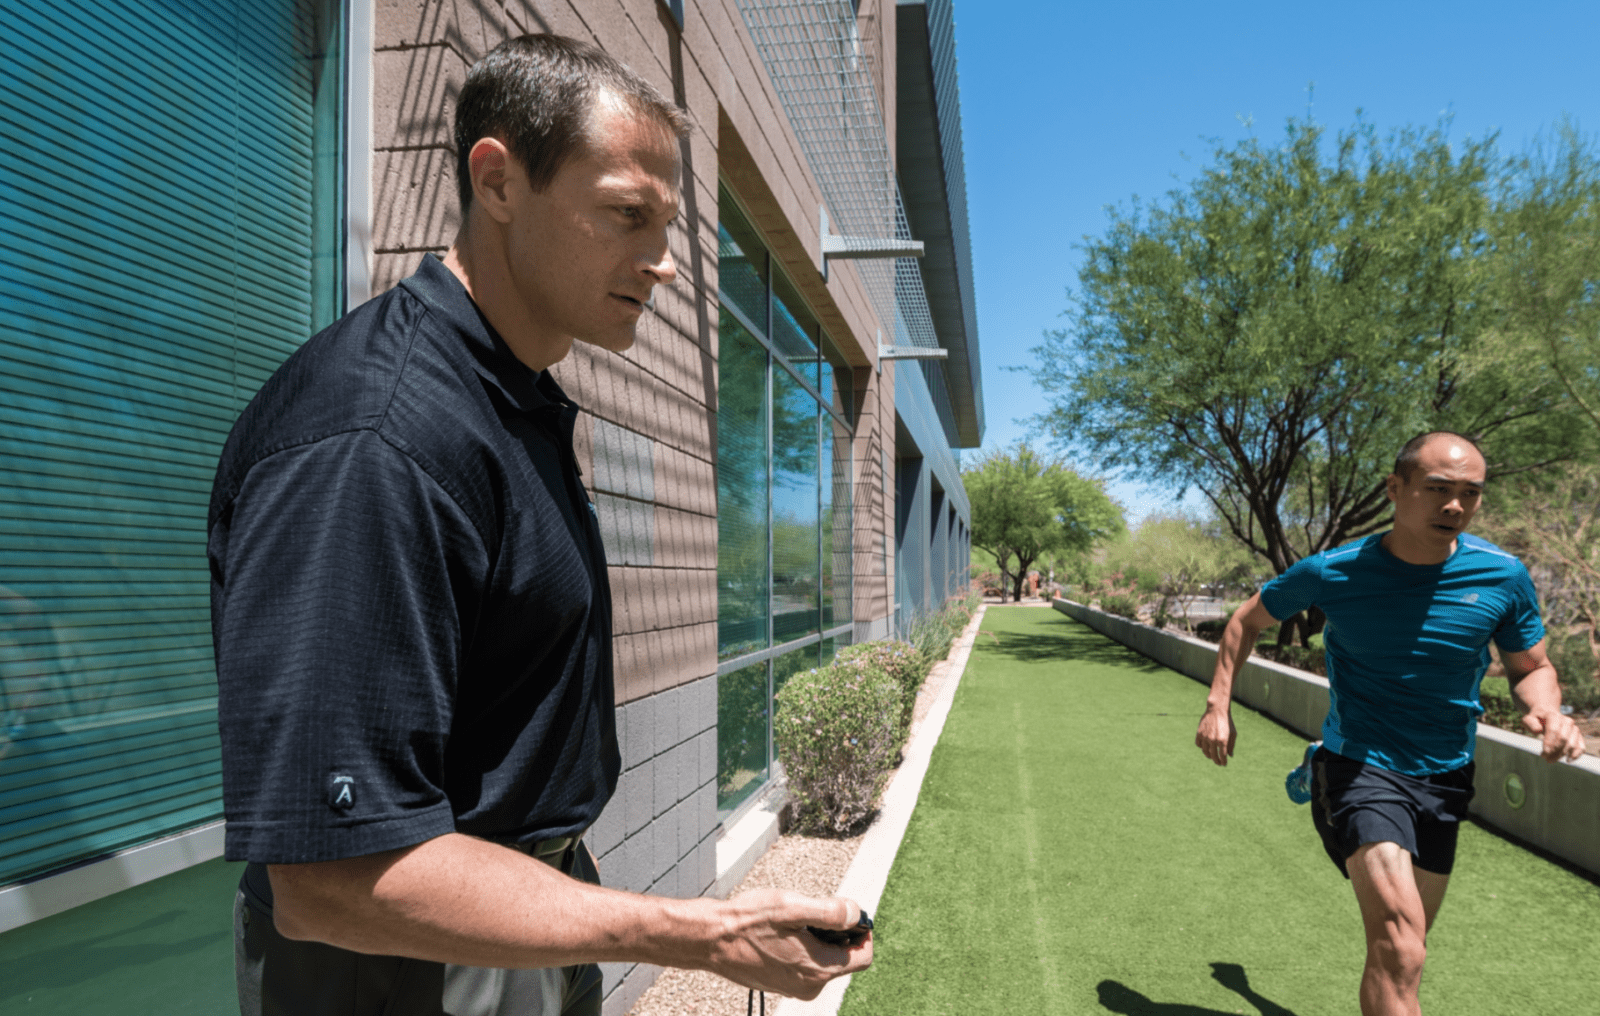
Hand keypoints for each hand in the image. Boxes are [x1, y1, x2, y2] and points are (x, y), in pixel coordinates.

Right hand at [703, 890, 871, 998]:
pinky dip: (801, 948)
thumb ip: (830, 912)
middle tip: (811, 914)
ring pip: (823, 961)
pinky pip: (805, 966)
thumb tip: (855, 914)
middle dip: (835, 934)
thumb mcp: (792, 907)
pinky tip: (780, 935)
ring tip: (790, 924)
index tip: (849, 915)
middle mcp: (810, 985)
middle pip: (843, 958)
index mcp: (818, 968)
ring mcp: (795, 988)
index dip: (863, 932)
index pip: (863, 957)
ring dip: (816, 940)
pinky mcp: (782, 984)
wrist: (711, 940)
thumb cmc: (747, 923)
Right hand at [1195, 704, 1234, 766]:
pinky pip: (1198, 744)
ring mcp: (1205, 737)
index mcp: (1223, 740)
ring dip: (1208, 755)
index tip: (1224, 764)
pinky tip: (1205, 747)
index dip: (1223, 761)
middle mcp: (1213, 740)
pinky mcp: (1199, 733)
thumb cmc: (1227, 722)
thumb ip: (1231, 745)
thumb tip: (1230, 756)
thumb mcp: (1233, 733)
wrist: (1217, 710)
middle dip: (1216, 761)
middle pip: (1213, 755)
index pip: (1222, 756)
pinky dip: (1201, 747)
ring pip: (1205, 751)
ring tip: (1211, 756)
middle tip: (1218, 763)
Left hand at [1522, 707, 1586, 762]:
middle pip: (1563, 738)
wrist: (1548, 715)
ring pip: (1572, 744)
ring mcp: (1574, 728)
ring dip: (1562, 755)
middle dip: (1554, 751)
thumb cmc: (1536, 719)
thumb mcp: (1528, 719)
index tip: (1543, 754)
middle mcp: (1567, 721)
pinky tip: (1568, 760)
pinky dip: (1576, 755)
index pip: (1554, 730)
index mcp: (1554, 716)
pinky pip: (1581, 747)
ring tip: (1551, 760)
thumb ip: (1530, 723)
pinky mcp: (1579, 736)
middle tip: (1546, 759)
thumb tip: (1538, 730)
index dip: (1549, 743)